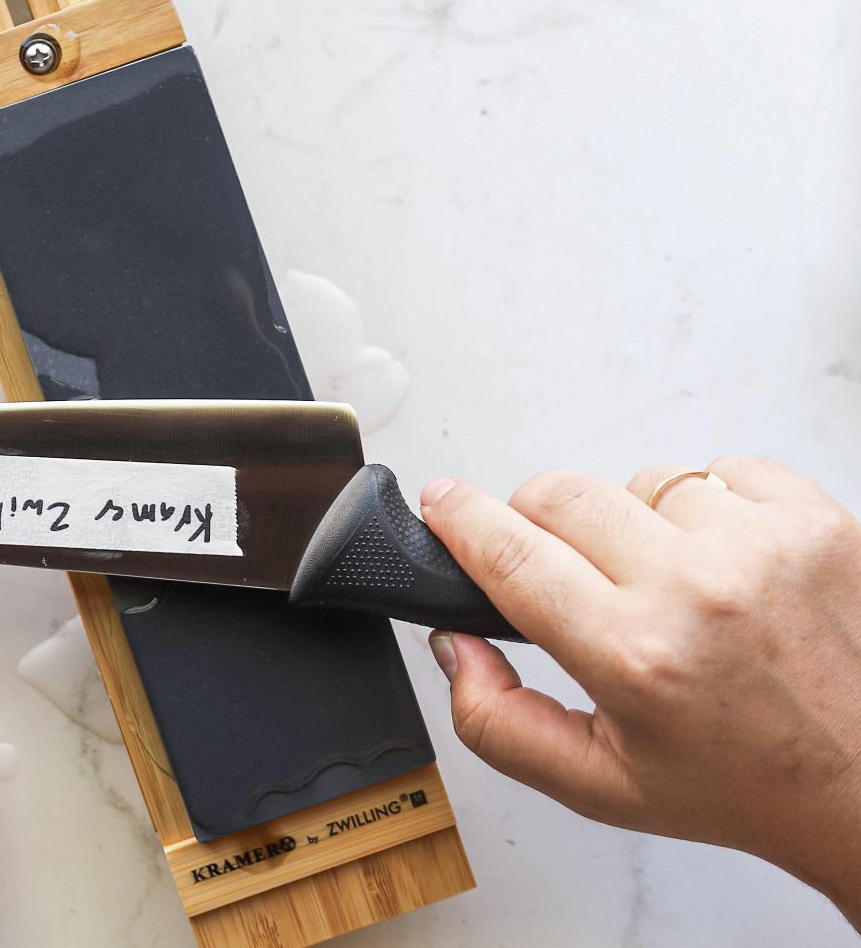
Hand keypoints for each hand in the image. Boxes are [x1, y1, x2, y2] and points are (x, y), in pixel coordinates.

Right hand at [420, 458, 860, 922]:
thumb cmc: (745, 782)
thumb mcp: (597, 787)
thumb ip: (496, 723)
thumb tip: (453, 644)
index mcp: (634, 655)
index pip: (511, 552)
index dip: (459, 517)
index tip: (441, 503)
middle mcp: (697, 589)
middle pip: (562, 494)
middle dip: (539, 522)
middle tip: (568, 572)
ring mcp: (761, 544)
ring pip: (640, 481)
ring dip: (636, 524)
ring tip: (670, 585)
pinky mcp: (815, 519)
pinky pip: (720, 469)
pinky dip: (710, 508)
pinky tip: (725, 564)